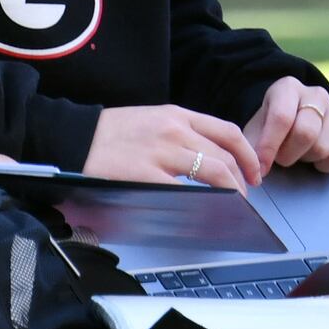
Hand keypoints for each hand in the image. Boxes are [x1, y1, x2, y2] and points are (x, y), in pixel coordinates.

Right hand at [86, 103, 263, 188]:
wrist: (75, 136)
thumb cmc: (110, 133)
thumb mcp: (152, 120)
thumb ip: (180, 134)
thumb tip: (207, 159)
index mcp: (178, 115)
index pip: (228, 132)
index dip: (248, 154)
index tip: (253, 171)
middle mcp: (176, 129)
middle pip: (226, 154)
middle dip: (243, 178)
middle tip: (246, 195)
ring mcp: (163, 151)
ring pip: (215, 171)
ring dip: (231, 192)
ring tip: (233, 205)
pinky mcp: (147, 173)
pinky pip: (185, 191)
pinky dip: (201, 204)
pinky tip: (204, 213)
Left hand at [244, 77, 328, 174]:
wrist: (293, 129)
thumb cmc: (269, 132)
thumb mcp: (255, 133)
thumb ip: (250, 149)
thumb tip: (254, 171)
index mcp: (287, 88)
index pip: (282, 117)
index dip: (270, 147)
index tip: (261, 169)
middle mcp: (315, 94)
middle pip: (306, 132)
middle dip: (288, 155)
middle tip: (281, 159)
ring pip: (324, 147)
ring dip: (306, 160)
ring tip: (298, 154)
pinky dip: (326, 167)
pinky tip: (316, 161)